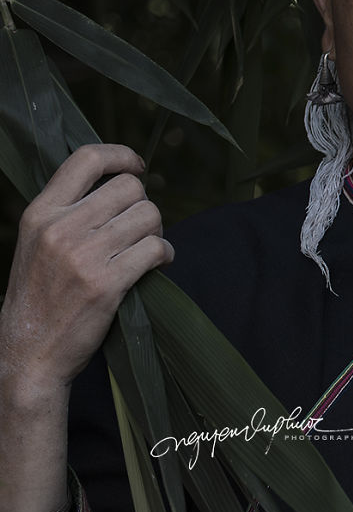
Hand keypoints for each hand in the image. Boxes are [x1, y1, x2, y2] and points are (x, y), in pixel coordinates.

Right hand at [0, 144, 173, 395]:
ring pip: (149, 215)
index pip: (86, 158)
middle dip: (143, 205)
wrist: (28, 356)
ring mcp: (84, 256)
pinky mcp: (107, 284)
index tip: (137, 166)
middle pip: (130, 188)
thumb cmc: (39, 297)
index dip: (121, 155)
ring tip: (147, 247)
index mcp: (40, 213)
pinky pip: (155, 248)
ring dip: (157, 230)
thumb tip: (121, 185)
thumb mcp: (36, 243)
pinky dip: (165, 253)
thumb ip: (68, 212)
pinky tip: (158, 262)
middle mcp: (60, 229)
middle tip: (140, 228)